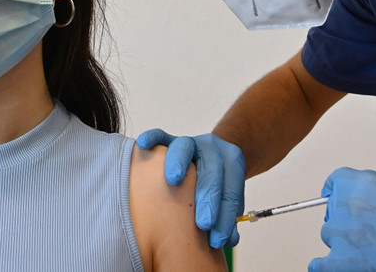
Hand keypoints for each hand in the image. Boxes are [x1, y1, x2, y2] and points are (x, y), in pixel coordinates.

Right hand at [136, 129, 244, 247]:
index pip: (231, 188)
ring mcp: (190, 142)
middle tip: (203, 224)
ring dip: (179, 163)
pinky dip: (151, 138)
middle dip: (208, 199)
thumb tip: (228, 240)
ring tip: (173, 181)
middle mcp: (211, 147)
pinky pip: (159, 135)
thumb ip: (228, 216)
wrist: (209, 156)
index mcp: (232, 159)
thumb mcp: (227, 197)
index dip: (227, 216)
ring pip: (184, 147)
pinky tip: (143, 145)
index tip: (219, 240)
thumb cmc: (216, 185)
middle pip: (212, 170)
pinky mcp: (169, 139)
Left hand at [309, 167, 375, 271]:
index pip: (335, 183)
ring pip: (330, 236)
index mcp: (359, 182)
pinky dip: (324, 266)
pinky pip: (319, 265)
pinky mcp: (342, 260)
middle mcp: (345, 204)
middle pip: (334, 212)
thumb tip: (370, 205)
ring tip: (370, 249)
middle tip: (370, 231)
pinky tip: (335, 266)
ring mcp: (342, 232)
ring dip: (344, 242)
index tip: (337, 198)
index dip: (340, 194)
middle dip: (348, 220)